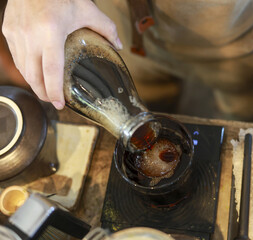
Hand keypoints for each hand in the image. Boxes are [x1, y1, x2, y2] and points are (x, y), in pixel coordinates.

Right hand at [2, 0, 121, 108]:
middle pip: (34, 75)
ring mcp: (16, 32)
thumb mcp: (88, 9)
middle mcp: (30, 34)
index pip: (51, 70)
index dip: (54, 91)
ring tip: (46, 90)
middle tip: (54, 101)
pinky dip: (26, 68)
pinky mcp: (8, 29)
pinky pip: (17, 56)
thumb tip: (119, 46)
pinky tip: (36, 72)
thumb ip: (107, 29)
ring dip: (34, 82)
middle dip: (43, 92)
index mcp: (51, 31)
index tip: (60, 104)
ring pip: (23, 68)